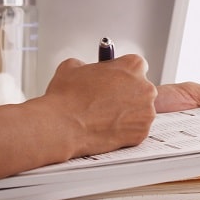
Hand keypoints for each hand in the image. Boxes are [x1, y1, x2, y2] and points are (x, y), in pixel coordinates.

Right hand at [0, 54, 156, 184]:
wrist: (56, 125)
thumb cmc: (61, 96)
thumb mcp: (71, 66)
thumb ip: (87, 65)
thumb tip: (85, 67)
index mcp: (129, 65)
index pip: (135, 64)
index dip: (120, 75)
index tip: (112, 83)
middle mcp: (142, 86)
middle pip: (141, 88)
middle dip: (126, 94)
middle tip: (105, 103)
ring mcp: (143, 111)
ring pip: (140, 110)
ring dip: (125, 113)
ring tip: (101, 119)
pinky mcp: (139, 134)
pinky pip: (136, 131)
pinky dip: (124, 132)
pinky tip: (105, 131)